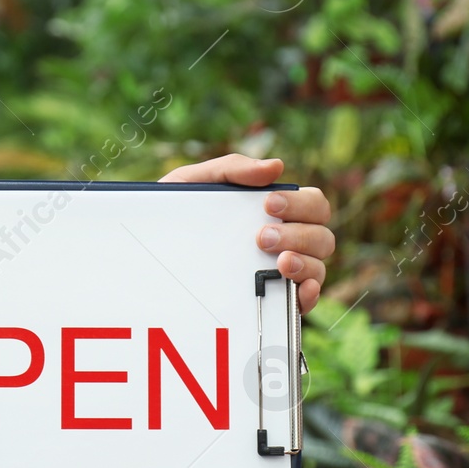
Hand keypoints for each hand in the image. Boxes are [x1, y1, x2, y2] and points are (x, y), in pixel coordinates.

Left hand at [159, 154, 333, 313]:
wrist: (146, 250)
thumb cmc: (177, 213)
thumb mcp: (195, 183)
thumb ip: (232, 169)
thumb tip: (275, 167)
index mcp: (276, 211)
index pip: (313, 204)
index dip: (300, 203)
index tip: (269, 205)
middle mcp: (287, 241)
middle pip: (322, 235)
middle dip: (299, 234)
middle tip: (262, 237)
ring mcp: (282, 271)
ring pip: (319, 266)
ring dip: (305, 262)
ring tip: (278, 262)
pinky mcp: (274, 300)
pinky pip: (307, 299)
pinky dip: (309, 293)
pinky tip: (296, 288)